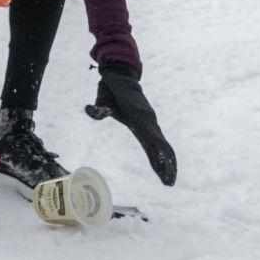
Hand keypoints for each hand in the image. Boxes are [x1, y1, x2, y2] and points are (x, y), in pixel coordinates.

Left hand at [86, 63, 177, 185]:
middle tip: (169, 183)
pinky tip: (166, 166)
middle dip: (166, 165)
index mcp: (139, 117)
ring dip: (168, 163)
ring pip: (163, 145)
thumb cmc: (110, 89)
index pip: (151, 140)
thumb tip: (90, 110)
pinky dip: (165, 154)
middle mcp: (149, 121)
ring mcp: (151, 122)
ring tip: (170, 181)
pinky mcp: (150, 123)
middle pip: (161, 146)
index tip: (163, 170)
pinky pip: (160, 141)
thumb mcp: (102, 98)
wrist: (122, 76)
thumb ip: (98, 107)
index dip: (157, 155)